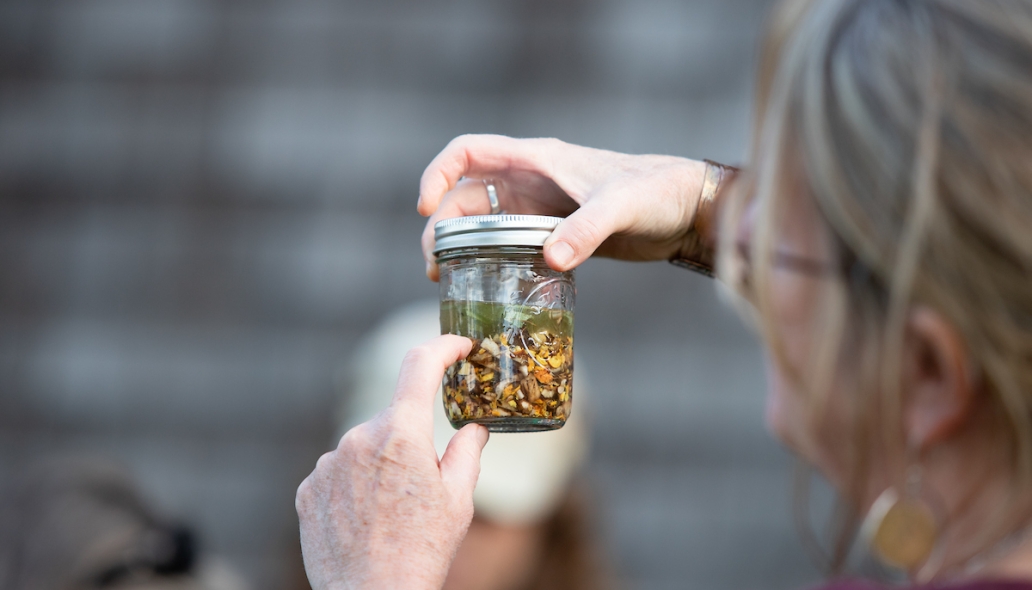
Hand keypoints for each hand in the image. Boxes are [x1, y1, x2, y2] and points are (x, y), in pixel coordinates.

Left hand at [296, 335, 489, 589]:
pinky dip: (354, 486)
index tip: (458, 346)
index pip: (420, 365)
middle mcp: (358, 438)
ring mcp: (328, 463)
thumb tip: (473, 428)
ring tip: (391, 513)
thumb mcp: (459, 499)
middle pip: (393, 419)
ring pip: (363, 447)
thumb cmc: (422, 551)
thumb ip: (467, 451)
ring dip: (380, 465)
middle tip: (424, 483)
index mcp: (401, 434)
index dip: (443, 347)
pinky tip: (366, 520)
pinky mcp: (308, 488)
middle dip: (411, 439)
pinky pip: (337, 472)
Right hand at [418, 134, 706, 279]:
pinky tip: (487, 287)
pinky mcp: (554, 233)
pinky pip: (508, 245)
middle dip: (441, 226)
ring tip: (447, 280)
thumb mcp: (621, 206)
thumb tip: (550, 259)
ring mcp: (540, 207)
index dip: (437, 174)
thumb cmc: (657, 190)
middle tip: (435, 266)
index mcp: (536, 159)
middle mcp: (530, 180)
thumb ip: (586, 230)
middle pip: (465, 196)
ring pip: (483, 223)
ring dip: (460, 247)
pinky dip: (490, 261)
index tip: (425, 209)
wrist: (686, 208)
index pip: (468, 152)